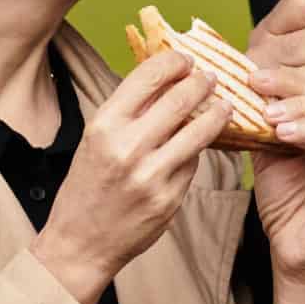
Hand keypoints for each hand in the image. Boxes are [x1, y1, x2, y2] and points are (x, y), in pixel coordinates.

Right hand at [32, 51, 228, 303]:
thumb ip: (128, 112)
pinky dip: (199, 150)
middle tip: (211, 77)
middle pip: (180, 99)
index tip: (186, 59)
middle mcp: (127, 147)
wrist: (79, 244)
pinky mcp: (169, 198)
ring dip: (217, 112)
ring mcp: (151, 175)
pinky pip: (194, 164)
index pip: (148, 77)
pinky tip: (200, 144)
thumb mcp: (95, 140)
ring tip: (225, 105)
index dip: (173, 61)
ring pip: (199, 131)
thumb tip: (166, 80)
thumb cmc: (87, 187)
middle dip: (202, 82)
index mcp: (104, 126)